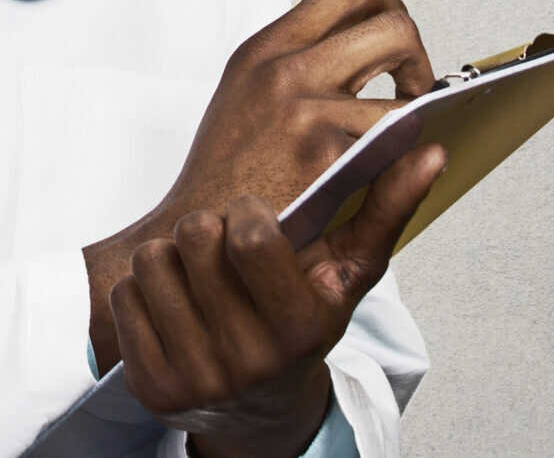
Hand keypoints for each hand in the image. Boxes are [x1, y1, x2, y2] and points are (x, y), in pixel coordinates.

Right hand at [84, 0, 431, 368]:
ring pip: (405, 94)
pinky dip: (400, 162)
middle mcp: (284, 69)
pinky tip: (377, 175)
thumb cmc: (225, 176)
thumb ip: (294, 60)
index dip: (385, 7)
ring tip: (396, 141)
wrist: (197, 234)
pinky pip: (395, 145)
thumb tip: (354, 40)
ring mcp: (306, 109)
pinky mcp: (326, 155)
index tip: (391, 40)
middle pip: (391, 24)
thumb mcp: (244, 93)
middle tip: (411, 86)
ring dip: (414, 120)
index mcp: (265, 49)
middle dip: (416, 54)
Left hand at [113, 145, 445, 457]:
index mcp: (300, 327)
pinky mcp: (152, 386)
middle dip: (207, 228)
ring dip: (171, 257)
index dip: (247, 213)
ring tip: (201, 276)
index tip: (254, 216)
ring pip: (153, 261)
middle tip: (223, 244)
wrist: (257, 403)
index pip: (251, 237)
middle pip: (195, 235)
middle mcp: (248, 360)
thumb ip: (385, 209)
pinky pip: (123, 296)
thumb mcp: (348, 273)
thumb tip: (430, 150)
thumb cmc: (303, 319)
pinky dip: (143, 291)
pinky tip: (176, 307)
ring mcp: (196, 378)